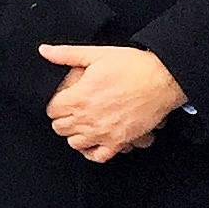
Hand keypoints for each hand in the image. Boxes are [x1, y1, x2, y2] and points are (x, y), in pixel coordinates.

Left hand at [38, 45, 185, 162]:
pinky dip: (92, 151)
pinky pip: (97, 156)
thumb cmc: (133, 66)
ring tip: (83, 122)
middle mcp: (88, 119)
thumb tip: (45, 51)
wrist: (164, 79)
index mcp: (78, 97)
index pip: (51, 110)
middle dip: (63, 118)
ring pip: (74, 143)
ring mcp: (103, 133)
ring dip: (75, 133)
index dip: (55, 103)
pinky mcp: (119, 141)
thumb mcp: (96, 54)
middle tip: (73, 108)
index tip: (63, 99)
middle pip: (60, 128)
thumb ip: (66, 54)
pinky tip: (94, 140)